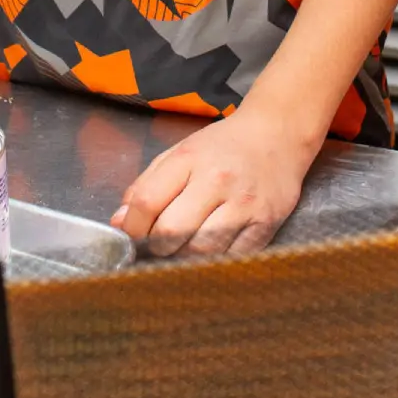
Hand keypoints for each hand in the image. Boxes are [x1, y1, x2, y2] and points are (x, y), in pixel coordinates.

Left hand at [111, 108, 319, 256]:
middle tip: (156, 246)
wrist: (277, 134)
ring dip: (183, 258)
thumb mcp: (179, 152)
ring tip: (181, 250)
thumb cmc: (223, 146)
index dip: (132, 226)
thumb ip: (147, 184)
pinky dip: (215, 262)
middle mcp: (217, 180)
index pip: (148, 202)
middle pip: (171, 231)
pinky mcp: (266, 224)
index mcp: (190, 159)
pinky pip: (232, 258)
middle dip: (156, 247)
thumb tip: (119, 221)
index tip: (131, 233)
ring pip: (201, 251)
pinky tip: (209, 252)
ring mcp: (244, 204)